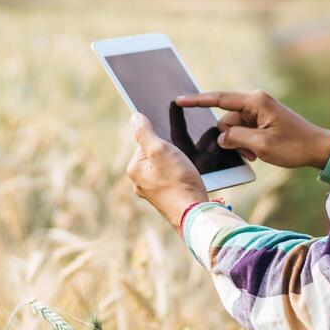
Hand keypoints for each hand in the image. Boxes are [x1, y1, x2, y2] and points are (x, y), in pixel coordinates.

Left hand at [126, 113, 209, 229]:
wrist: (194, 213)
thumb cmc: (178, 180)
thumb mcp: (160, 149)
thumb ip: (145, 132)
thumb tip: (134, 117)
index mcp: (134, 169)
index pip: (144, 141)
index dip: (162, 139)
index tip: (173, 146)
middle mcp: (139, 182)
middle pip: (155, 154)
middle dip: (169, 152)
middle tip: (181, 159)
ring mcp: (152, 192)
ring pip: (164, 166)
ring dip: (176, 163)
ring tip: (186, 169)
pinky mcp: (166, 198)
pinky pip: (171, 178)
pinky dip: (179, 175)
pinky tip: (187, 178)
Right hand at [173, 89, 329, 170]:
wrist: (318, 148)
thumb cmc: (294, 145)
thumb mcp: (261, 145)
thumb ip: (235, 138)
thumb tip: (220, 136)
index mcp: (255, 101)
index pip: (219, 99)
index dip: (197, 101)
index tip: (179, 100)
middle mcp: (255, 102)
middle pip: (226, 120)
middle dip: (230, 138)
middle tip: (248, 153)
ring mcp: (259, 111)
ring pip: (234, 128)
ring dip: (239, 144)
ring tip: (256, 155)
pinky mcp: (262, 120)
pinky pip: (244, 131)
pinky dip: (246, 143)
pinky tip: (258, 153)